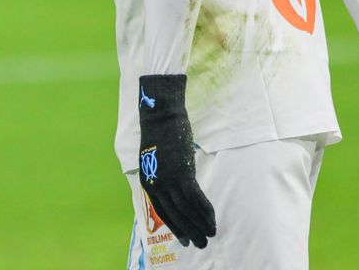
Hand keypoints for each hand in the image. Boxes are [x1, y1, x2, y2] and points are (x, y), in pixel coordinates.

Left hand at [138, 75, 216, 248]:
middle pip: (174, 214)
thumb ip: (165, 175)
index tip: (185, 239)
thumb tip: (179, 188)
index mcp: (147, 181)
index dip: (175, 226)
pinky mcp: (181, 172)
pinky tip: (212, 218)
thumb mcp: (157, 158)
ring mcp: (168, 179)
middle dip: (189, 230)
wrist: (161, 114)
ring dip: (200, 223)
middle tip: (201, 244)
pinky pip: (195, 197)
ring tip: (210, 234)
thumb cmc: (161, 132)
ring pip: (185, 209)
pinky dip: (204, 210)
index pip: (163, 210)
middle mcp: (155, 183)